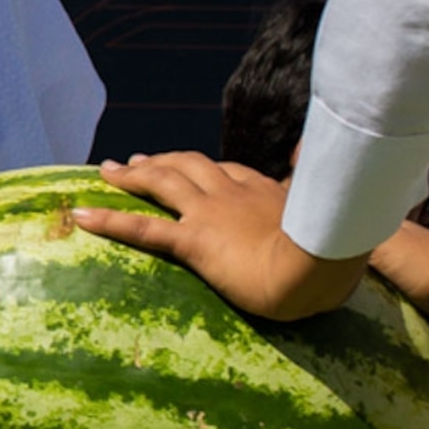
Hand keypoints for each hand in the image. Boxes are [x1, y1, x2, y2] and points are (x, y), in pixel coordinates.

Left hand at [68, 152, 367, 321]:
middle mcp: (232, 194)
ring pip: (162, 182)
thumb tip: (346, 233)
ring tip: (105, 172)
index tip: (183, 163)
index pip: (225, 171)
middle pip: (187, 165)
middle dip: (158, 161)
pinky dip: (108, 219)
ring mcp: (211, 212)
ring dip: (131, 176)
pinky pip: (141, 227)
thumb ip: (328, 226)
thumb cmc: (334, 261)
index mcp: (264, 192)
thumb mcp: (335, 235)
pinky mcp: (195, 239)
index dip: (199, 166)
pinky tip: (82, 217)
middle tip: (132, 162)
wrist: (320, 268)